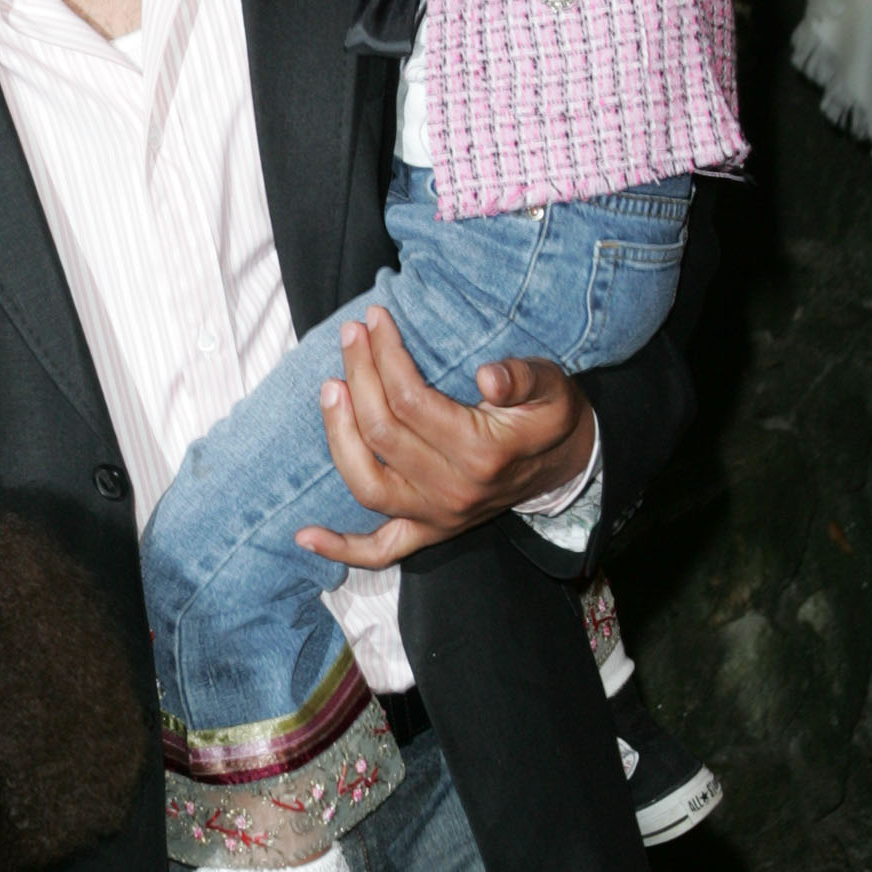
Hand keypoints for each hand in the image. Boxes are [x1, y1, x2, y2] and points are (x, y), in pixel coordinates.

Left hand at [296, 307, 595, 564]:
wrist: (566, 463)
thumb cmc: (551, 416)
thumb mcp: (552, 386)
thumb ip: (523, 377)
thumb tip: (488, 376)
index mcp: (483, 452)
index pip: (410, 400)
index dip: (386, 355)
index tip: (375, 319)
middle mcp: (454, 491)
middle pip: (381, 433)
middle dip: (359, 375)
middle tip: (352, 335)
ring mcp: (437, 517)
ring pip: (366, 485)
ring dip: (337, 437)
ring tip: (330, 389)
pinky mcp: (429, 533)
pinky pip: (379, 551)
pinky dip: (341, 548)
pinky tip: (304, 536)